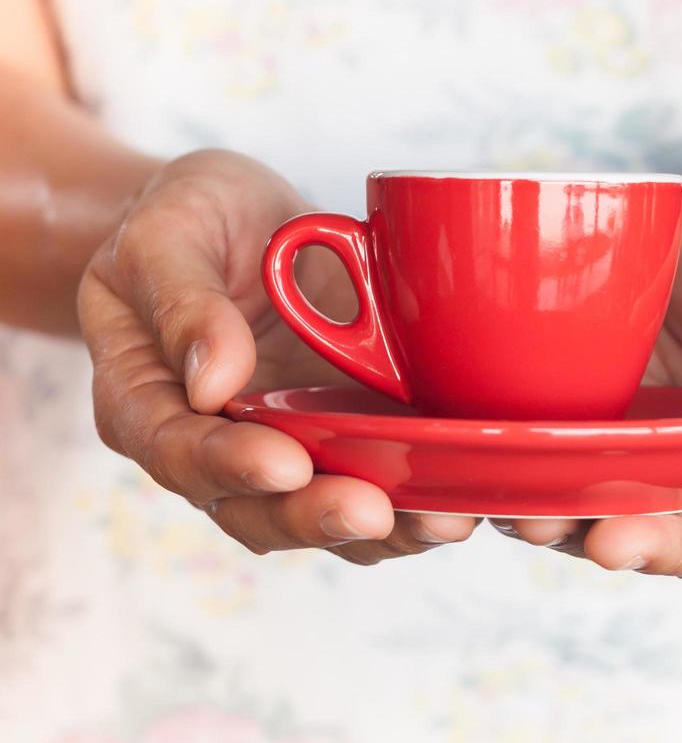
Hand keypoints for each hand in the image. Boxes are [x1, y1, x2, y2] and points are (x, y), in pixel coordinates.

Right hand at [78, 149, 478, 563]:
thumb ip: (183, 300)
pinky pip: (381, 482)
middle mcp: (215, 442)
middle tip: (374, 511)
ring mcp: (286, 443)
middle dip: (317, 516)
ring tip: (441, 520)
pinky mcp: (348, 432)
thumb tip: (215, 379)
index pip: (178, 450)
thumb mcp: (166, 231)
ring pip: (325, 513)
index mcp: (146, 399)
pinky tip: (474, 501)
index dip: (231, 467)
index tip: (286, 464)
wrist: (242, 213)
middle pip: (255, 509)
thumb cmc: (191, 216)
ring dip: (386, 529)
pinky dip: (424, 499)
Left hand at [498, 176, 681, 576]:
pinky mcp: (589, 455)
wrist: (675, 227)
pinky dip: (533, 505)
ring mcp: (656, 469)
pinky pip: (566, 495)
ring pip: (632, 530)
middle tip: (619, 541)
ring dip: (585, 536)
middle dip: (670, 547)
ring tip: (539, 521)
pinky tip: (498, 492)